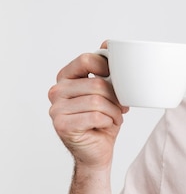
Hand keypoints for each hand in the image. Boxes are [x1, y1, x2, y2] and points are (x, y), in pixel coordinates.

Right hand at [49, 41, 128, 169]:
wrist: (98, 149)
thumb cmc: (104, 118)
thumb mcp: (107, 89)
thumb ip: (105, 68)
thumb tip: (108, 44)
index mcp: (66, 77)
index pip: (86, 59)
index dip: (107, 67)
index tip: (116, 79)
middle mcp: (57, 91)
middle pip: (96, 83)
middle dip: (115, 97)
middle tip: (120, 106)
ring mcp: (56, 108)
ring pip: (98, 101)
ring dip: (114, 111)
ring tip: (114, 117)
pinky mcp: (62, 125)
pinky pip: (96, 116)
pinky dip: (108, 121)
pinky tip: (106, 125)